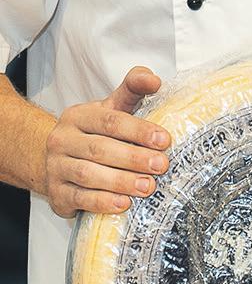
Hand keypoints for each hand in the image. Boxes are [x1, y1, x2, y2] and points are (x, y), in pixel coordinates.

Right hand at [44, 66, 169, 217]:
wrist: (55, 160)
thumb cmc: (94, 133)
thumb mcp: (111, 108)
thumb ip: (132, 90)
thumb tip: (153, 79)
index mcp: (79, 116)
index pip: (109, 121)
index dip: (138, 130)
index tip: (164, 139)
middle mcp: (63, 140)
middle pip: (100, 149)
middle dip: (134, 158)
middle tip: (161, 165)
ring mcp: (56, 167)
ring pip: (88, 175)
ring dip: (121, 182)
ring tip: (148, 186)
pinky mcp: (57, 194)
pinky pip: (79, 198)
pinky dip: (102, 202)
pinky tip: (124, 204)